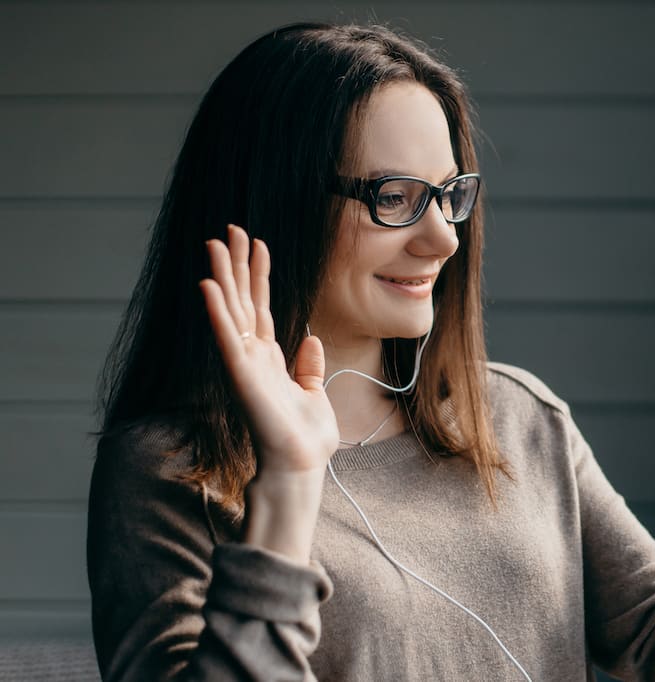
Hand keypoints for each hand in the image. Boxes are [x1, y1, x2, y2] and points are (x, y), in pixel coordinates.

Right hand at [199, 224, 338, 474]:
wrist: (300, 464)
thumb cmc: (305, 437)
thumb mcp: (314, 393)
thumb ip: (309, 366)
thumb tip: (312, 341)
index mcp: (269, 358)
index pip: (261, 306)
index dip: (259, 274)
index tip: (257, 243)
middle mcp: (252, 356)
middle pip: (242, 300)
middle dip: (236, 264)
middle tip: (230, 229)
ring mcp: (243, 363)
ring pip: (230, 310)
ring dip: (222, 276)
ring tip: (215, 243)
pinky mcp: (241, 375)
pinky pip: (226, 337)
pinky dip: (217, 311)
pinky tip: (208, 285)